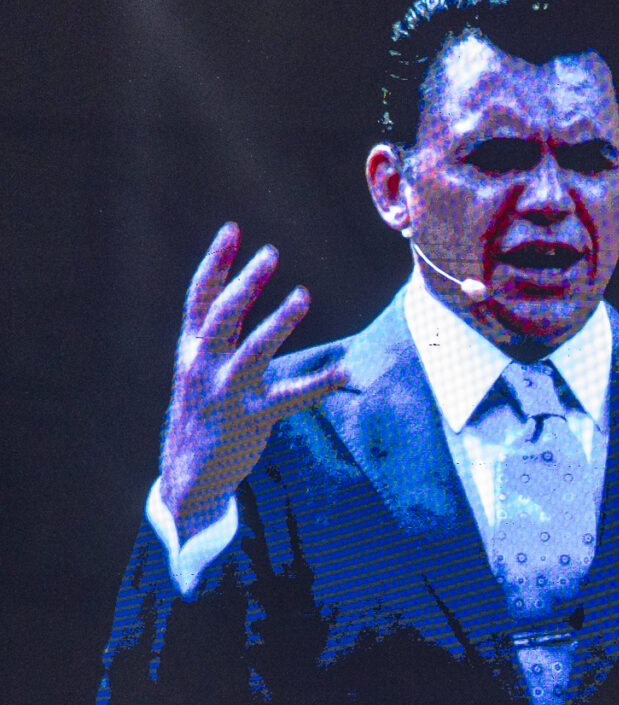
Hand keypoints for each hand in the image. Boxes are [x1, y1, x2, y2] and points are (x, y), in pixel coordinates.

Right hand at [159, 224, 342, 541]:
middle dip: (245, 283)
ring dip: (278, 323)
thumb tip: (234, 296)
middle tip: (271, 253)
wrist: (187, 474)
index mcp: (190, 350)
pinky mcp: (250, 419)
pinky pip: (289, 399)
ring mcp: (224, 393)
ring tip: (303, 296)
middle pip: (222, 316)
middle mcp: (202, 366)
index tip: (232, 230)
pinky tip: (345, 372)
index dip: (216, 263)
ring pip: (252, 351)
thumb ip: (213, 337)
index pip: (199, 298)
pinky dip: (319, 384)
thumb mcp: (197, 370)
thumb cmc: (200, 412)